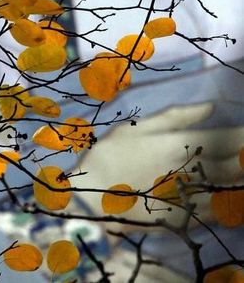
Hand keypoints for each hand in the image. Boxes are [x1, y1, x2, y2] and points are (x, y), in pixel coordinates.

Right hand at [74, 103, 243, 226]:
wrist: (95, 198)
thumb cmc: (113, 154)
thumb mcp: (139, 126)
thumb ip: (177, 116)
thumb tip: (211, 107)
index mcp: (184, 144)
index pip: (231, 138)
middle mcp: (195, 171)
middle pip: (237, 164)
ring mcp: (194, 197)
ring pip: (232, 187)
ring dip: (239, 176)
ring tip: (240, 166)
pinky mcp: (190, 218)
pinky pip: (221, 209)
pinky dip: (230, 199)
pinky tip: (230, 192)